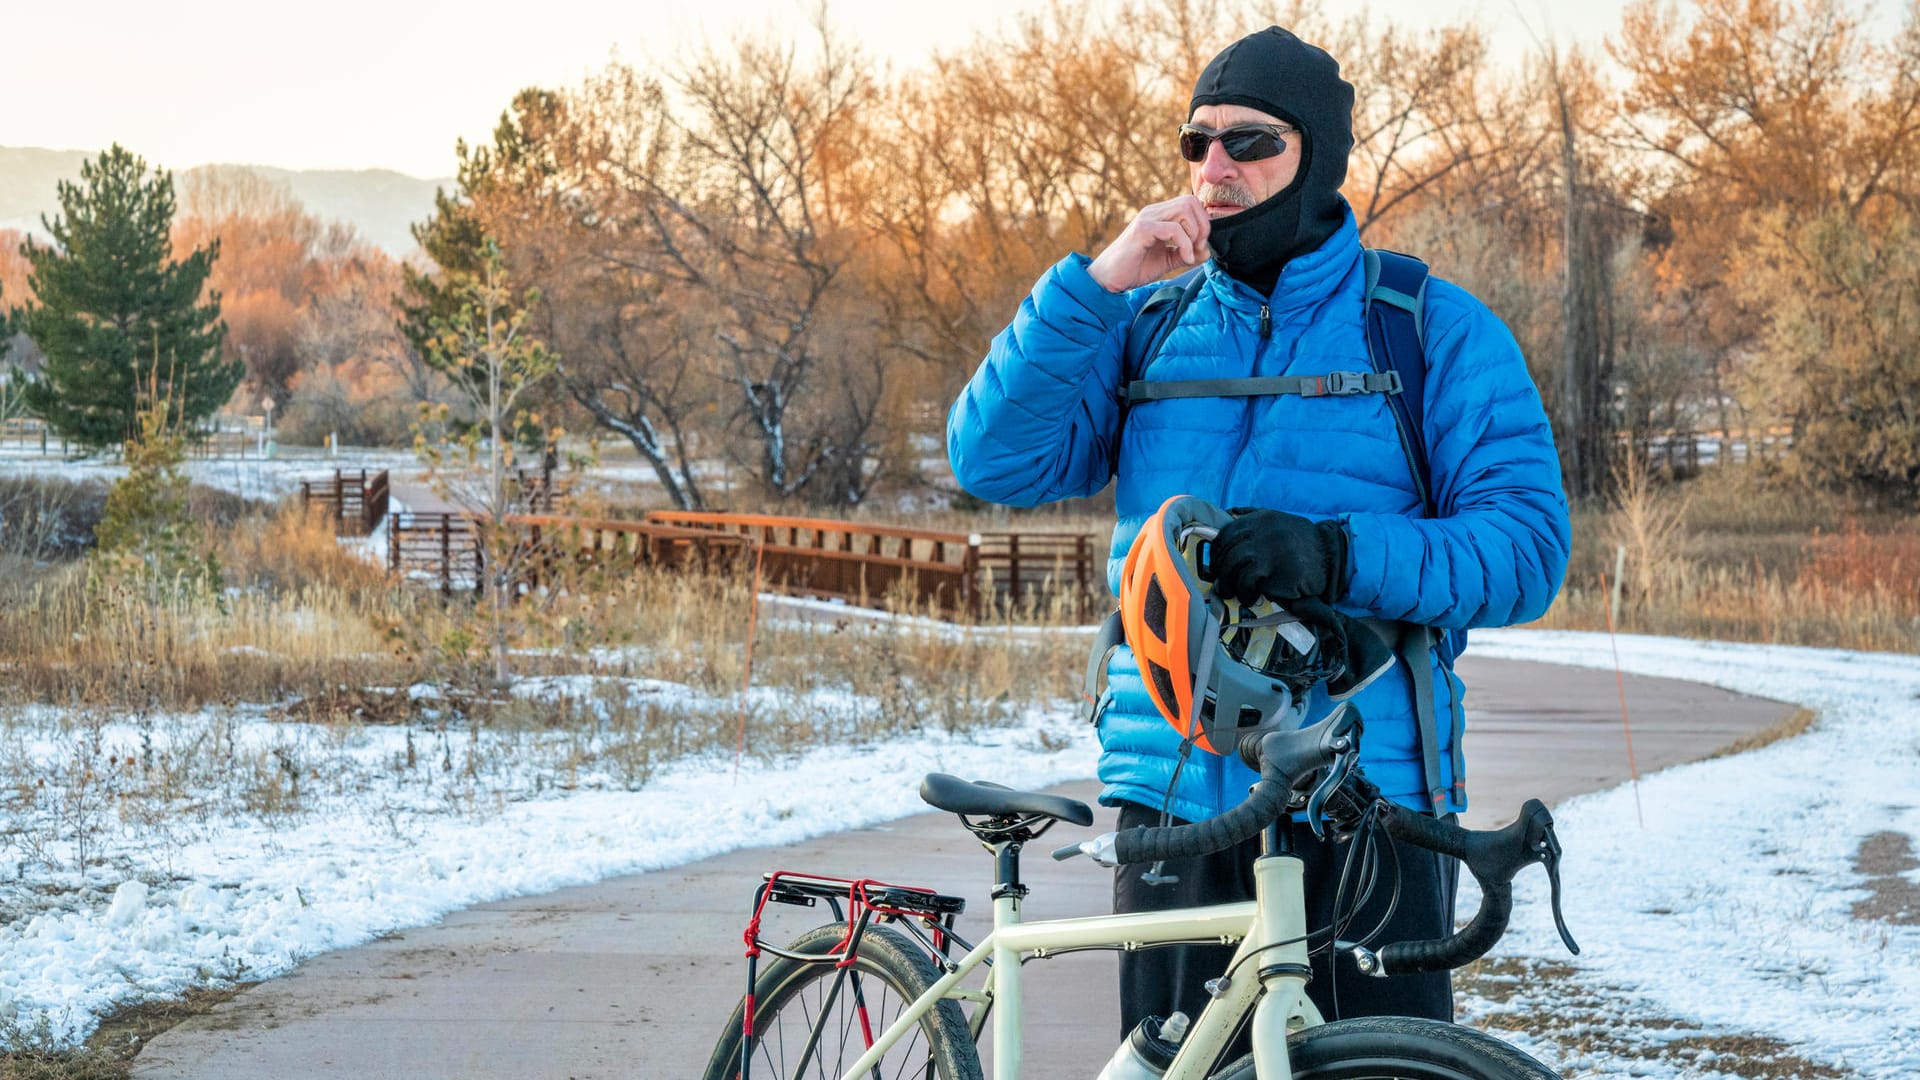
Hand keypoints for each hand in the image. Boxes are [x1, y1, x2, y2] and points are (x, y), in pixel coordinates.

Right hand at [1087, 195, 1211, 292]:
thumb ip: (1185, 253)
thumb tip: (1206, 251)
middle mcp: (1154, 212)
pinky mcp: (1142, 230)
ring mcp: (1147, 218)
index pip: (1191, 204)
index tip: (1199, 247)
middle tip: (1197, 249)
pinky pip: (1174, 228)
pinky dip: (1185, 244)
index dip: (1202, 223)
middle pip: (1191, 202)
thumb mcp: (1167, 260)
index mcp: (1159, 216)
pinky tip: (1183, 259)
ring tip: (1189, 254)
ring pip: (1184, 210)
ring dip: (1194, 233)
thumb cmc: (1134, 269)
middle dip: (1202, 226)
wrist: (1108, 280)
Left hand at [1208, 509, 1348, 604]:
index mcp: (1261, 519)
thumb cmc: (1302, 543)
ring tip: (1237, 593)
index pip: (1226, 534)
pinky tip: (1252, 597)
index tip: (1217, 565)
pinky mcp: (1275, 571)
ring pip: (1234, 568)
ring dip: (1232, 585)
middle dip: (1223, 572)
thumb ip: (1254, 515)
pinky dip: (1246, 593)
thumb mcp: (1280, 521)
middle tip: (1225, 585)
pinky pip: (1248, 583)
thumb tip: (1229, 512)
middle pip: (1228, 553)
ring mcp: (1269, 551)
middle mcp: (1263, 532)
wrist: (1332, 557)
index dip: (1217, 552)